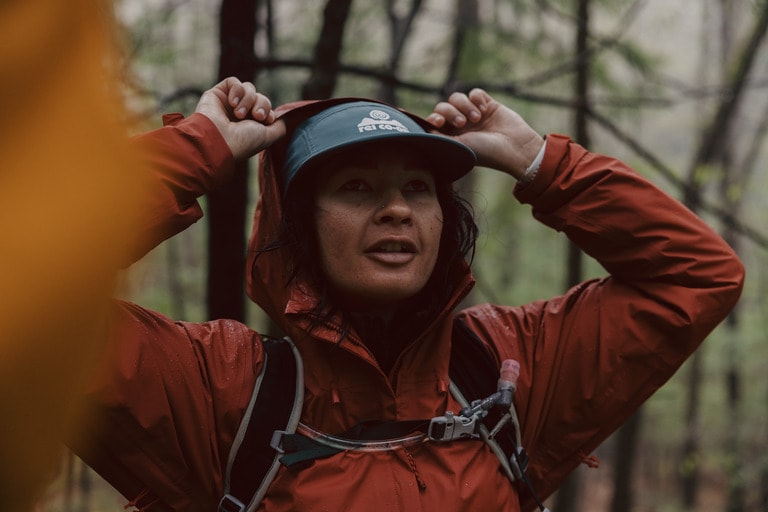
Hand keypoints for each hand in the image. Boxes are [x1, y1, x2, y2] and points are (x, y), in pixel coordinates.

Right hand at [195, 77, 285, 159]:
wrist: (218, 140)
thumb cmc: (242, 142)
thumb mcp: (268, 137)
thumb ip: (279, 127)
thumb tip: (283, 117)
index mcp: (250, 124)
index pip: (265, 108)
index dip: (268, 111)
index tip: (267, 120)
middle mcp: (240, 114)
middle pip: (260, 97)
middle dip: (261, 105)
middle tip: (256, 116)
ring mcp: (228, 103)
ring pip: (248, 88)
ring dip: (248, 100)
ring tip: (239, 114)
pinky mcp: (217, 94)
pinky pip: (233, 82)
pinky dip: (237, 90)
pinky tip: (232, 103)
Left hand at [426, 89, 543, 178]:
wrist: (513, 148)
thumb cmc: (485, 152)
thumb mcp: (458, 145)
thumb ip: (439, 136)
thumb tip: (423, 127)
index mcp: (451, 136)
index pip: (434, 121)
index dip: (433, 118)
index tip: (438, 122)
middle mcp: (460, 124)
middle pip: (444, 106)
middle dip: (450, 112)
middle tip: (462, 123)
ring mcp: (473, 113)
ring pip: (457, 98)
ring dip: (465, 106)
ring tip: (477, 118)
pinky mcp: (488, 104)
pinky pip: (475, 93)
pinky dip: (477, 99)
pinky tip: (485, 110)